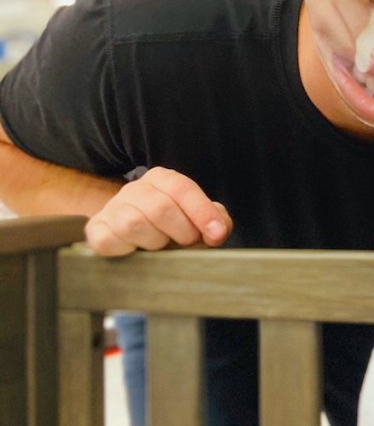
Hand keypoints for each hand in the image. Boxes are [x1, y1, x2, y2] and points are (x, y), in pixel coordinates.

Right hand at [85, 167, 231, 256]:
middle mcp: (135, 189)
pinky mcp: (96, 230)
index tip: (216, 234)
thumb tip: (218, 230)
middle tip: (186, 243)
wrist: (126, 230)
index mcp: (161, 179)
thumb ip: (214, 218)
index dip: (202, 213)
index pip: (182, 189)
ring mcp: (113, 208)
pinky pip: (109, 241)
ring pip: (134, 224)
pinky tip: (137, 252)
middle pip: (161, 208)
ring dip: (155, 242)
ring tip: (160, 246)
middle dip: (182, 232)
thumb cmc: (169, 225)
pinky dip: (127, 251)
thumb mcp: (195, 217)